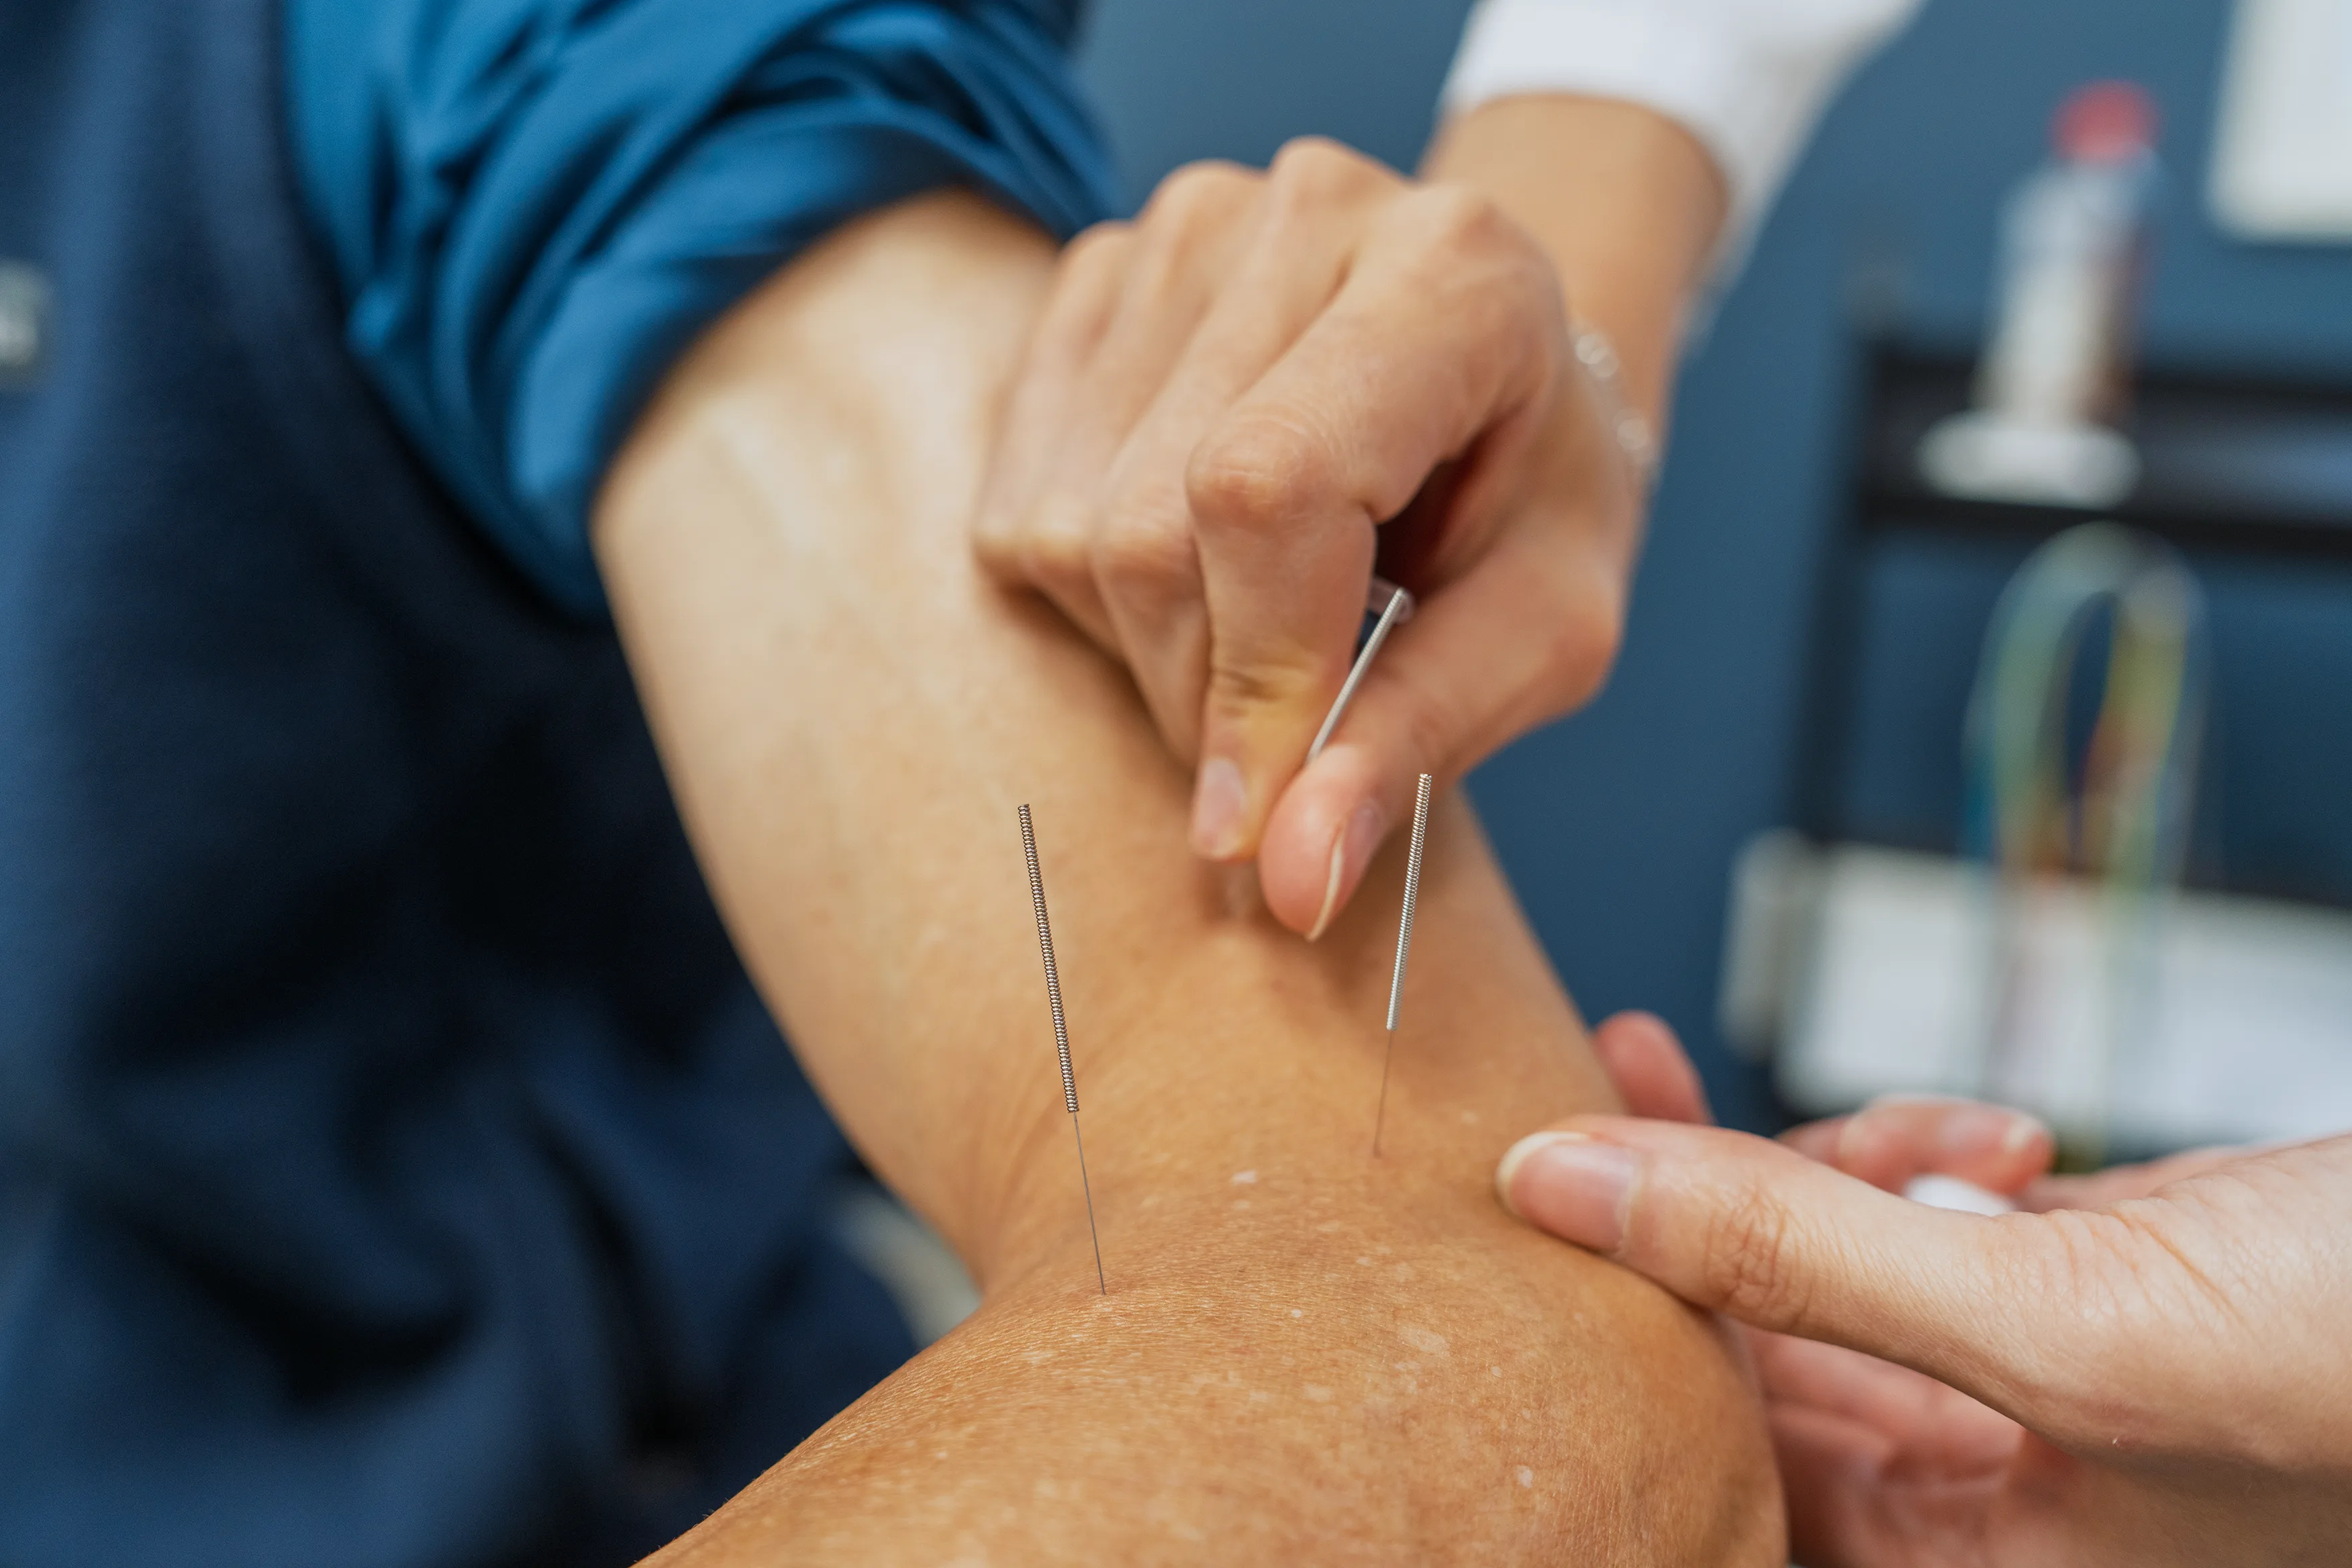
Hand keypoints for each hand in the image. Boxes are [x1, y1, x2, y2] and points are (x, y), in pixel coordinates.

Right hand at [972, 137, 1644, 937]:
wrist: (1502, 367)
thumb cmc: (1536, 498)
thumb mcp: (1544, 631)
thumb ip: (1419, 740)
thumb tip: (1289, 880)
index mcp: (1454, 276)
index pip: (1269, 488)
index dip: (1249, 680)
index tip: (1251, 831)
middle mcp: (1304, 214)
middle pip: (1150, 524)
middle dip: (1201, 691)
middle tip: (1279, 741)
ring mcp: (1183, 229)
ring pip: (1071, 522)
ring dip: (1145, 644)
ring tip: (1256, 632)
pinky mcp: (1100, 272)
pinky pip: (1021, 490)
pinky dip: (1089, 580)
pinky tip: (1197, 568)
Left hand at [1520, 1016, 2351, 1565]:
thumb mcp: (2060, 1327)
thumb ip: (1797, 1258)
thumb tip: (1559, 1183)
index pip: (1720, 1475)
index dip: (1618, 1339)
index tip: (1537, 1184)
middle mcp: (1984, 1507)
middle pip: (1750, 1360)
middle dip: (1686, 1221)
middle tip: (1610, 1082)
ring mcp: (2024, 1392)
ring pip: (1827, 1273)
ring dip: (1815, 1172)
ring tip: (1879, 1122)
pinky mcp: (2072, 1291)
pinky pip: (1926, 1222)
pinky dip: (1930, 1158)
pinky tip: (2003, 1139)